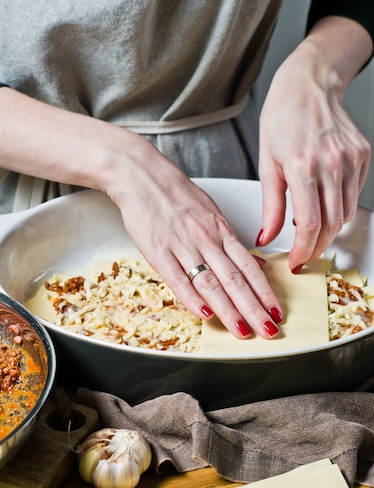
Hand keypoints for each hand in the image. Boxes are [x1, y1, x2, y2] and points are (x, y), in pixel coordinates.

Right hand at [104, 133, 281, 339]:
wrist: (142, 176)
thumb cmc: (175, 194)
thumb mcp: (211, 213)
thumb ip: (232, 242)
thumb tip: (256, 262)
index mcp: (221, 231)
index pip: (250, 267)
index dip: (265, 292)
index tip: (276, 312)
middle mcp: (206, 240)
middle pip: (236, 280)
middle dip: (254, 309)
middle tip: (268, 331)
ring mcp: (183, 246)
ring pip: (211, 283)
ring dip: (229, 310)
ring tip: (242, 331)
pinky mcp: (158, 252)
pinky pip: (177, 279)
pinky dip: (191, 298)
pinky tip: (204, 313)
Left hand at [257, 17, 371, 272]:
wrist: (309, 84)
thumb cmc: (283, 119)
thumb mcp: (267, 164)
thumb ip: (269, 206)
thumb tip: (267, 238)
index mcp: (302, 166)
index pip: (309, 224)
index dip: (303, 250)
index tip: (297, 262)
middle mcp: (331, 164)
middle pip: (330, 225)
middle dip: (316, 246)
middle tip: (303, 252)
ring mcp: (351, 160)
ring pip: (345, 214)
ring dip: (328, 228)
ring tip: (311, 226)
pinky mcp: (363, 156)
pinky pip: (354, 196)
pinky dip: (340, 207)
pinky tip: (324, 202)